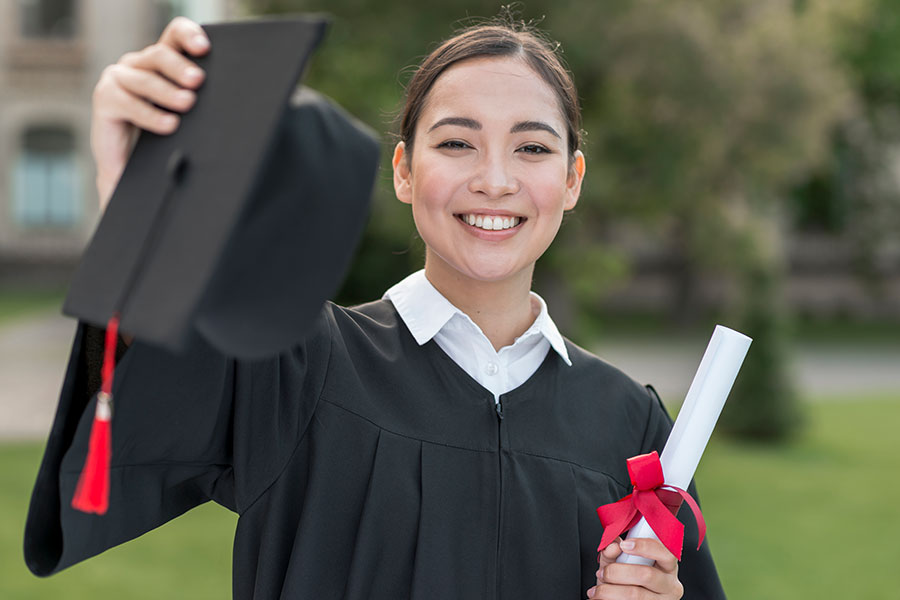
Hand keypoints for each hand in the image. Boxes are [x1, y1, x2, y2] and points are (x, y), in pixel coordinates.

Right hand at [91, 16, 209, 210]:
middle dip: (180, 67)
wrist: (132, 169)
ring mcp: (118, 79)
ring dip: (167, 92)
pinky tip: (168, 124)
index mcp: (160, 60)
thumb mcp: (182, 113)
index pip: (174, 35)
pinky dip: (150, 115)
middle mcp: (137, 64)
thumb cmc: (162, 138)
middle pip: (159, 54)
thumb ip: (194, 97)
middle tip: (198, 81)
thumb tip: (225, 97)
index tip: (204, 48)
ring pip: (144, 79)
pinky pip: (127, 103)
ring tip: (187, 103)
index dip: (188, 35)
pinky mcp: (104, 99)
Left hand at [586, 537, 682, 598]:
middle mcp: (670, 586)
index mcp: (667, 567)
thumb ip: (614, 552)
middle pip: (647, 575)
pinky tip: (602, 598)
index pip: (666, 553)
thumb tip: (613, 546)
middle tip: (602, 573)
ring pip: (636, 594)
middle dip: (617, 572)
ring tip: (597, 590)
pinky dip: (610, 599)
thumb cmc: (624, 580)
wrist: (620, 599)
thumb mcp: (619, 562)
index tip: (623, 545)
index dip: (645, 547)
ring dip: (609, 591)